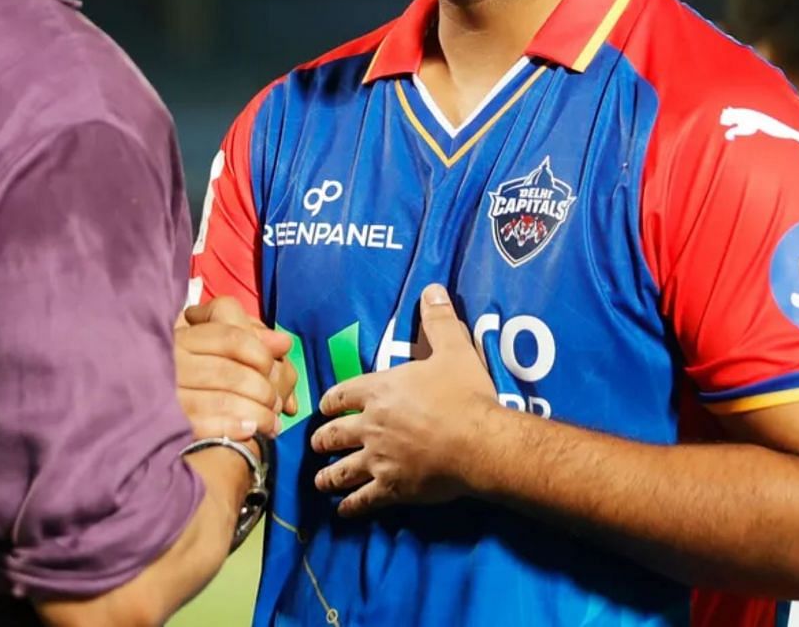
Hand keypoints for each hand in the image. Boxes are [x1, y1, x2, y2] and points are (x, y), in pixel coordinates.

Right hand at [176, 295, 298, 440]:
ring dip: (257, 414)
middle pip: (231, 372)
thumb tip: (283, 342)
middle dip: (263, 390)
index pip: (232, 337)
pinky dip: (235, 428)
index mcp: (184, 336)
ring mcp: (168, 393)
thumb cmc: (199, 374)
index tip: (269, 367)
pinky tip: (249, 431)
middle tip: (275, 403)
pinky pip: (208, 425)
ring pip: (224, 400)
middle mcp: (172, 360)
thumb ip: (252, 340)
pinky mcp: (168, 422)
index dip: (260, 353)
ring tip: (271, 423)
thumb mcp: (218, 348)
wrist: (153, 416)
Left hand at [310, 284, 502, 516]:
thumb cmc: (466, 394)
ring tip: (320, 481)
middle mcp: (370, 425)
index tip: (323, 408)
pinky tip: (343, 511)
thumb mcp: (453, 349)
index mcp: (377, 390)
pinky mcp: (393, 488)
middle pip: (333, 434)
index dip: (328, 402)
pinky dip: (351, 506)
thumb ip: (439, 320)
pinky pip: (364, 500)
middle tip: (316, 444)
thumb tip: (432, 288)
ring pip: (341, 470)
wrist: (481, 441)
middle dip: (322, 440)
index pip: (339, 395)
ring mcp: (378, 459)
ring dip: (327, 476)